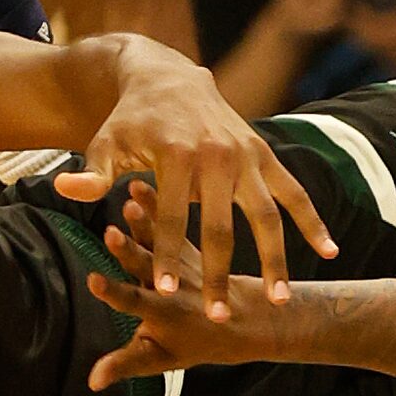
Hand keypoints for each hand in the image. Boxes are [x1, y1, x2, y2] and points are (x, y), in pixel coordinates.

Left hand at [51, 43, 336, 314]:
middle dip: (219, 273)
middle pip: (222, 225)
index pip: (171, 216)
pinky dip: (314, 221)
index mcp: (178, 155)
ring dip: (275, 258)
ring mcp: (248, 156)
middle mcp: (219, 156)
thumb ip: (92, 173)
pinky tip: (329, 252)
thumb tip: (67, 191)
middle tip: (217, 318)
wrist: (170, 78)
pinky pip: (295, 193)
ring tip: (279, 300)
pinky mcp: (266, 156)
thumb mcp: (106, 142)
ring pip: (267, 215)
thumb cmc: (131, 121)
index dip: (164, 255)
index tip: (163, 294)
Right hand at [84, 189, 292, 382]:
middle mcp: (172, 285)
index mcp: (162, 313)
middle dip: (129, 252)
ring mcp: (182, 263)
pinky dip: (156, 204)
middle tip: (111, 233)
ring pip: (162, 239)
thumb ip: (127, 364)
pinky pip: (173, 223)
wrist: (246, 318)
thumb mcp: (164, 359)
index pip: (134, 303)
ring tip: (130, 199)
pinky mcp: (189, 245)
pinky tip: (138, 183)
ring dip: (145, 220)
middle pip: (148, 267)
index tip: (94, 280)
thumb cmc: (197, 343)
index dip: (114, 294)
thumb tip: (91, 382)